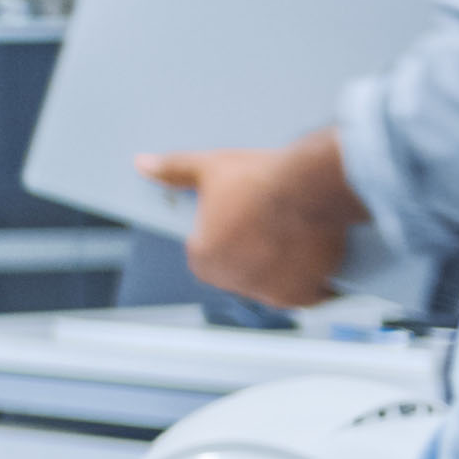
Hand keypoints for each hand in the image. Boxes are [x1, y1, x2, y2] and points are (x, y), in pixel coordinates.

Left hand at [133, 128, 365, 309]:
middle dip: (251, 253)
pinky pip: (305, 293)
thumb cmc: (262, 178)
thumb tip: (144, 164)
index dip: (224, 236)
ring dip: (280, 268)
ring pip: (272, 283)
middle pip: (240, 271)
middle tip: (268, 225)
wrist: (314, 185)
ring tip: (293, 235)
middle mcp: (234, 282)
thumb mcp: (210, 167)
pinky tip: (313, 257)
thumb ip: (175, 171)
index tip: (239, 222)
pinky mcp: (303, 294)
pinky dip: (309, 281)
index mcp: (204, 259)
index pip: (207, 255)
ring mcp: (270, 291)